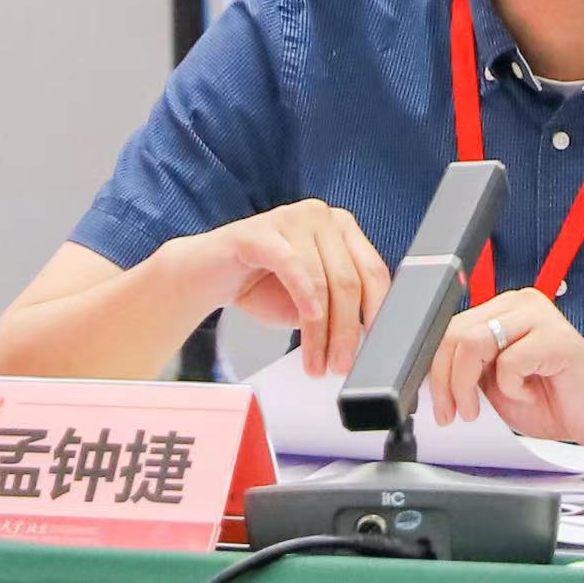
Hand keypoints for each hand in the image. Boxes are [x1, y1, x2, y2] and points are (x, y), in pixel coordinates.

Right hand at [168, 199, 389, 376]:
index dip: (378, 312)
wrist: (205, 277)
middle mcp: (322, 216)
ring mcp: (291, 218)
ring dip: (321, 331)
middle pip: (349, 280)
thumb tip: (365, 340)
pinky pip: (291, 265)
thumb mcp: (310, 303)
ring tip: (316, 362)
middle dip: (347, 330)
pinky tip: (310, 322)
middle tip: (341, 365)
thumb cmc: (261, 287)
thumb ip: (338, 312)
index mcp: (343, 229)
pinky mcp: (260, 231)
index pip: (373, 271)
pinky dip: (304, 296)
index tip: (376, 348)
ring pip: (322, 280)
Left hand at [426, 288, 583, 450]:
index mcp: (504, 310)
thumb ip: (469, 368)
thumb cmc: (558, 401)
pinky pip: (509, 361)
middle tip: (456, 413)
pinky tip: (531, 394)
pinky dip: (511, 389)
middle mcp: (521, 304)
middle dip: (445, 381)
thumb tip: (430, 369)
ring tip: (481, 409)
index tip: (438, 403)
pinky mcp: (557, 338)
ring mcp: (540, 316)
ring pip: (474, 342)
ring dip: (467, 386)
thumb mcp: (497, 384)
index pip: (449, 327)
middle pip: (455, 332)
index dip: (434, 367)